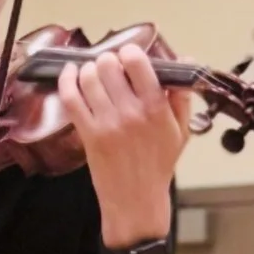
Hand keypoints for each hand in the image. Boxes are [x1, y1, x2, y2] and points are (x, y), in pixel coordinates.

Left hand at [65, 39, 189, 245]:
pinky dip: (67, 81)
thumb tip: (186, 60)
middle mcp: (130, 113)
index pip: (136, 62)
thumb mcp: (181, 132)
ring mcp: (107, 123)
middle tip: (110, 68)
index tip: (129, 56)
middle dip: (108, 61)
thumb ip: (181, 97)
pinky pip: (71, 98)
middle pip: (108, 65)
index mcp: (156, 108)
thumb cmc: (159, 166)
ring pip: (88, 78)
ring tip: (94, 75)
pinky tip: (71, 75)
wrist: (137, 201)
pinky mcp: (88, 134)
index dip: (129, 52)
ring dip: (89, 70)